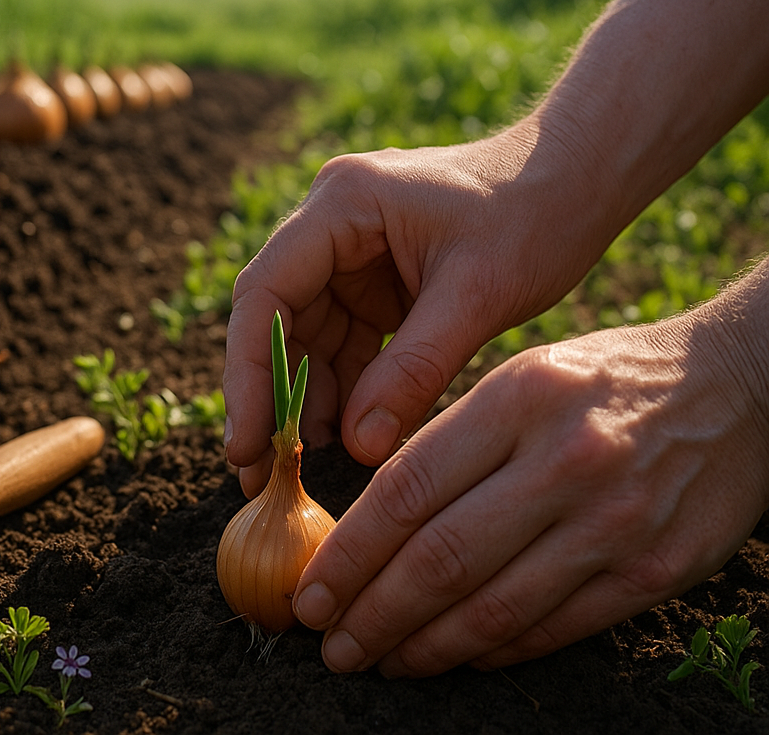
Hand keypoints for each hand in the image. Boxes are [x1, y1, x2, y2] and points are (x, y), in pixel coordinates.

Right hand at [223, 126, 614, 489]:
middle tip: (258, 471)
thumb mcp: (477, 297)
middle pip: (274, 318)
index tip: (246, 442)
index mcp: (343, 204)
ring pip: (304, 336)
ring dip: (306, 398)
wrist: (580, 182)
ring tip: (305, 465)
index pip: (266, 292)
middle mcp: (331, 222)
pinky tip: (349, 435)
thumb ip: (413, 371)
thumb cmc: (537, 217)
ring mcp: (349, 251)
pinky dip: (345, 388)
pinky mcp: (372, 278)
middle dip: (269, 395)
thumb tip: (357, 448)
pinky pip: (342, 340)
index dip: (249, 372)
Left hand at [290, 292, 768, 675]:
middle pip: (441, 558)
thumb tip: (365, 518)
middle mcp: (565, 461)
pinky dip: (495, 649)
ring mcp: (615, 521)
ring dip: (425, 646)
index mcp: (518, 400)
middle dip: (372, 613)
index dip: (349, 552)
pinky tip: (454, 656)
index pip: (407, 490)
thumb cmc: (606, 378)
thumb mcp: (522, 375)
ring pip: (495, 606)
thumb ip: (450, 438)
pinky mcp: (657, 569)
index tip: (310, 590)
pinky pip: (555, 626)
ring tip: (380, 660)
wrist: (741, 386)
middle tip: (330, 644)